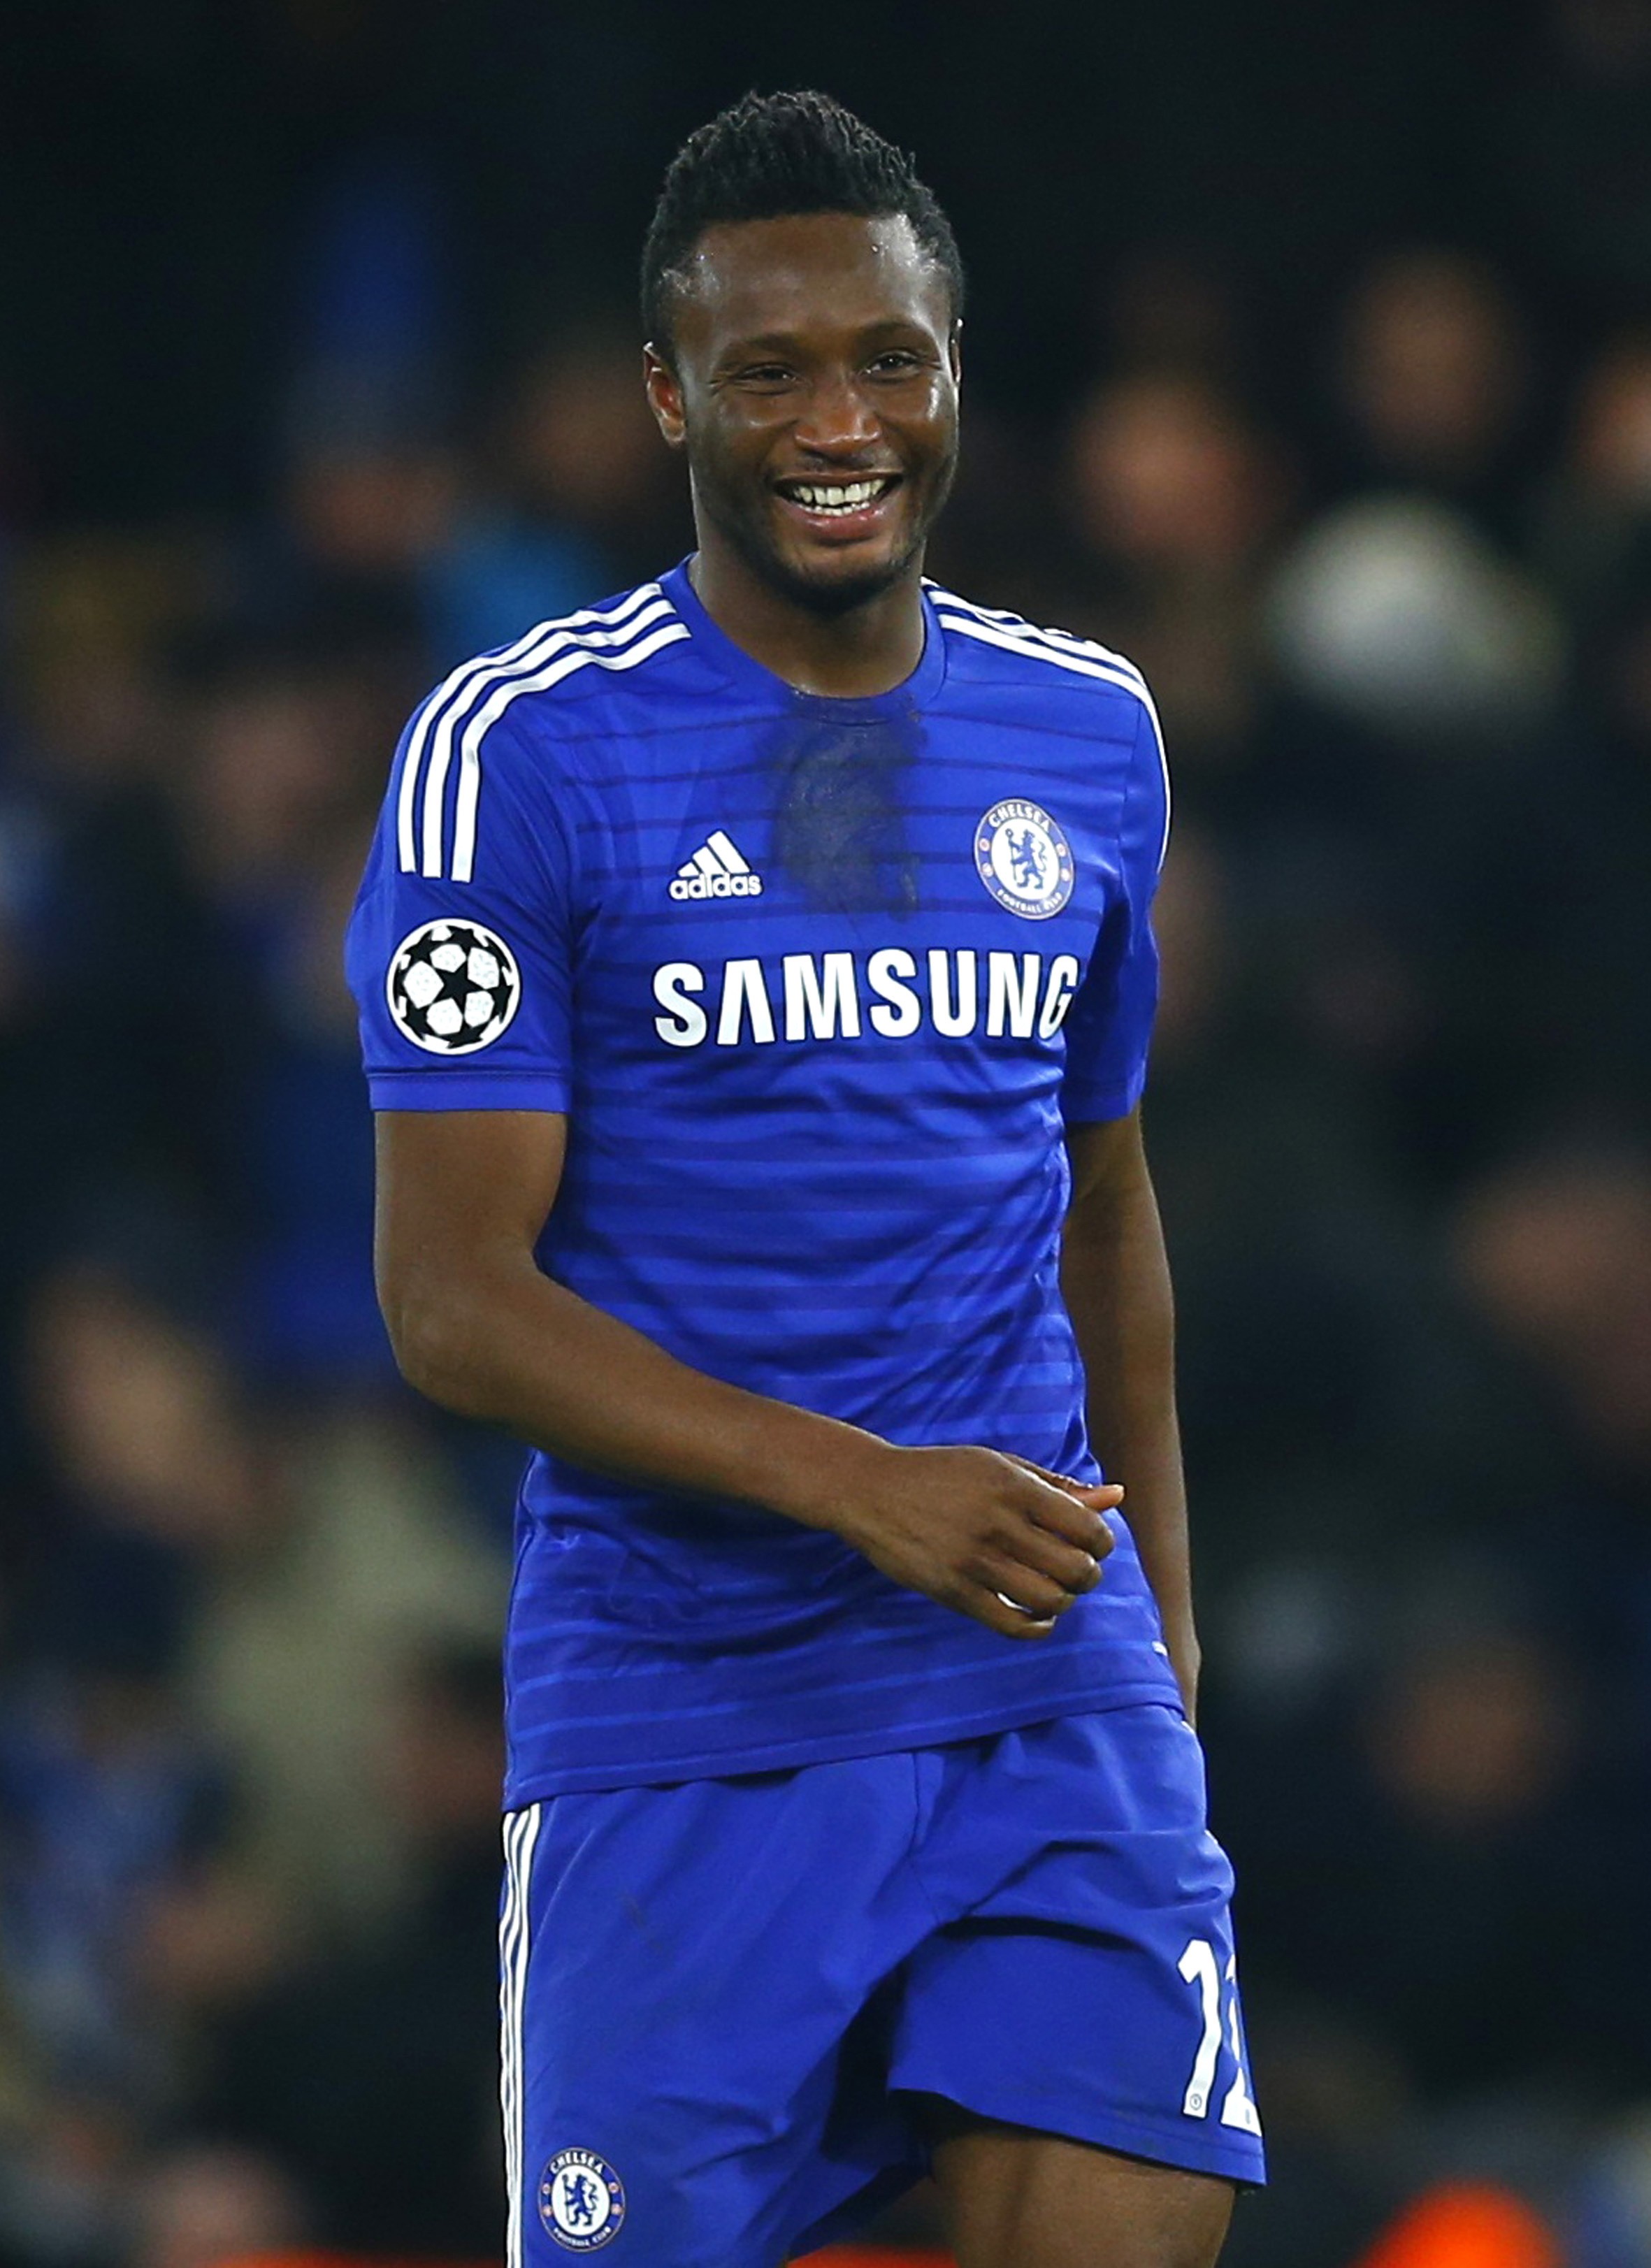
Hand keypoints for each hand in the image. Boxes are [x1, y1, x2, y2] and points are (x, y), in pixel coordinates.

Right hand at [814, 1440, 1119, 1639]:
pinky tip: (1036, 1616)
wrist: (872, 1491)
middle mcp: (999, 1523)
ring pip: (1049, 1601)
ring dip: (1063, 1602)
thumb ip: (1059, 1485)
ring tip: (1054, 1591)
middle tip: (1077, 1572)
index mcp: (1015, 1487)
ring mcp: (974, 1560)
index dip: (1102, 1543)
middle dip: (1088, 1576)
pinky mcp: (953, 1590)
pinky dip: (1036, 1627)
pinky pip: (1012, 1625)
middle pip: (1075, 1569)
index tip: (1091, 1544)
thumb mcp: (1000, 1466)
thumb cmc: (943, 1474)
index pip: (1088, 1527)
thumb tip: (1117, 1496)